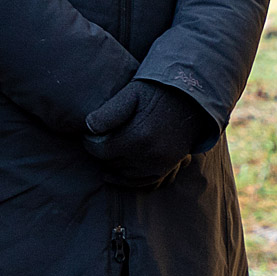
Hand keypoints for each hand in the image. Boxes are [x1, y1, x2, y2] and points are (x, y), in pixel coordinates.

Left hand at [83, 79, 214, 188]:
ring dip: (114, 167)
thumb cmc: (156, 92)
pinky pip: (145, 183)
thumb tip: (88, 128)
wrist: (189, 97)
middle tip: (98, 141)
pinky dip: (130, 181)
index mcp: (138, 136)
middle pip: (112, 163)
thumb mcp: (131, 94)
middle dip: (102, 153)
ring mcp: (161, 164)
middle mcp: (150, 155)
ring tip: (107, 155)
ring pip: (126, 175)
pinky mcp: (168, 167)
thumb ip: (109, 112)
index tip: (87, 135)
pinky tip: (117, 175)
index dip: (90, 143)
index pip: (101, 150)